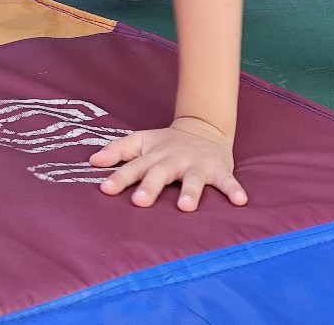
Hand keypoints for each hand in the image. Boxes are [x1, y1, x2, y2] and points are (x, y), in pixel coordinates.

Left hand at [90, 116, 246, 211]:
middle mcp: (174, 160)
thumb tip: (92, 161)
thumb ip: (117, 150)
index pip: (133, 166)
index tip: (105, 188)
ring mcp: (197, 165)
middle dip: (150, 186)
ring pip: (193, 179)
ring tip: (186, 206)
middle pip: (160, 173)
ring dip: (191, 191)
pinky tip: (240, 201)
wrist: (204, 127)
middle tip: (140, 202)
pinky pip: (227, 181)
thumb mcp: (141, 141)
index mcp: (154, 155)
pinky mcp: (218, 169)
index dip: (119, 177)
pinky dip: (234, 190)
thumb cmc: (166, 142)